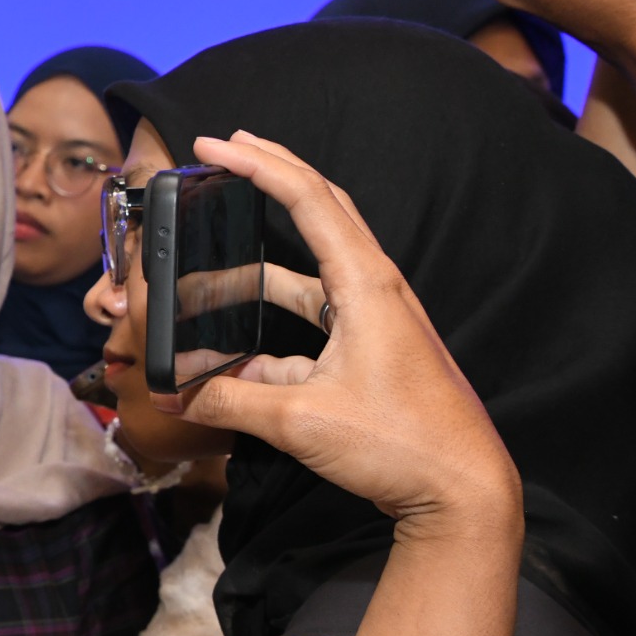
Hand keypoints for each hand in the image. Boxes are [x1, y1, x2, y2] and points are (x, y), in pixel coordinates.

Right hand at [157, 133, 521, 533]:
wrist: (464, 491)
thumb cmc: (401, 446)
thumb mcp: (300, 423)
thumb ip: (227, 401)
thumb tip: (171, 391)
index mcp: (366, 287)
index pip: (309, 200)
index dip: (258, 165)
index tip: (215, 144)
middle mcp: (375, 291)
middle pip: (321, 211)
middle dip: (272, 176)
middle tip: (226, 151)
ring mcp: (376, 320)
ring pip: (312, 268)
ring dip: (260, 262)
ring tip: (211, 261)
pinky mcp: (372, 350)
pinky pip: (314, 317)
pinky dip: (272, 322)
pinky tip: (234, 352)